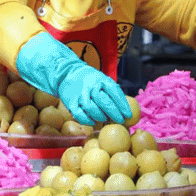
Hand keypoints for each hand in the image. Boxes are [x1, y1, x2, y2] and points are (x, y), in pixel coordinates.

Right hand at [15, 32, 131, 125]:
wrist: (67, 73)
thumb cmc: (90, 80)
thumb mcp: (102, 80)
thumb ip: (112, 92)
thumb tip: (125, 109)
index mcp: (101, 80)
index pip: (114, 92)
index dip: (122, 105)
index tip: (128, 115)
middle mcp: (90, 86)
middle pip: (104, 102)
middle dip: (114, 113)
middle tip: (120, 120)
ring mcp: (80, 94)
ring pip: (92, 109)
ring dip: (100, 116)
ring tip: (105, 119)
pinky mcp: (70, 102)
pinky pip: (79, 114)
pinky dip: (87, 120)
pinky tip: (93, 121)